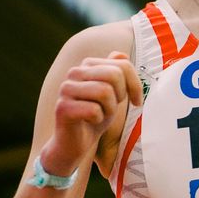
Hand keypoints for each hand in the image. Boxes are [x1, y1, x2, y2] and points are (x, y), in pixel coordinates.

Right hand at [42, 51, 141, 174]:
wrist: (74, 144)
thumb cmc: (95, 117)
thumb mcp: (112, 94)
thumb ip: (116, 72)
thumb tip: (120, 54)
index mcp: (87, 65)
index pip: (122, 64)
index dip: (135, 84)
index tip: (136, 101)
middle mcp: (74, 72)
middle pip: (114, 75)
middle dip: (120, 97)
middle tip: (112, 109)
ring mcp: (66, 89)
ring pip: (104, 91)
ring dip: (109, 109)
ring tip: (100, 115)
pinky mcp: (63, 108)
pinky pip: (93, 110)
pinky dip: (98, 120)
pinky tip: (89, 122)